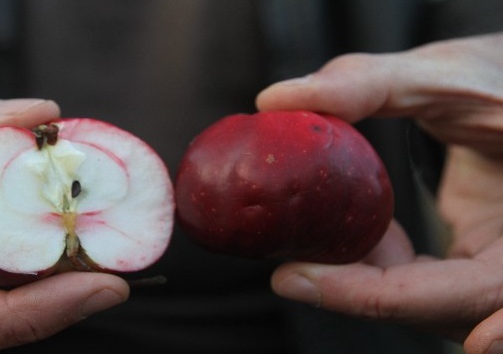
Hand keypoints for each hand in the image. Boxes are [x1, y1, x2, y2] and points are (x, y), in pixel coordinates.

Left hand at [257, 33, 502, 352]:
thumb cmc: (502, 79)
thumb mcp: (446, 74)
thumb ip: (368, 84)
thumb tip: (275, 99)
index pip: (460, 293)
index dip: (368, 294)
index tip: (292, 278)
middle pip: (441, 314)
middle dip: (357, 297)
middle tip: (289, 271)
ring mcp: (502, 268)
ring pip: (431, 307)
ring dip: (366, 284)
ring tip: (310, 248)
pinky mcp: (480, 262)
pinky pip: (428, 285)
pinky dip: (382, 267)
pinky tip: (352, 233)